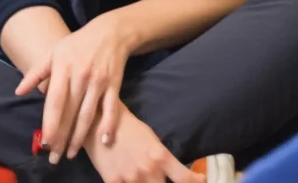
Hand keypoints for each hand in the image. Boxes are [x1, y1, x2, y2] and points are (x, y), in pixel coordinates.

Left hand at [17, 9, 134, 159]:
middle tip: (55, 157)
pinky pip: (111, 109)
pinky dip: (109, 125)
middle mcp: (80, 77)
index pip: (55, 101)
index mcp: (63, 69)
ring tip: (71, 153)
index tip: (45, 142)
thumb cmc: (77, 44)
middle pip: (70, 113)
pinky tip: (104, 140)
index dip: (50, 123)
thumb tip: (19, 91)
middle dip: (62, 137)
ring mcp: (98, 82)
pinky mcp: (114, 85)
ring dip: (80, 137)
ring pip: (88, 115)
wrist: (110, 32)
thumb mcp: (53, 53)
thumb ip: (36, 73)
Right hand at [84, 102, 201, 182]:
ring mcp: (130, 179)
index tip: (201, 180)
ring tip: (148, 179)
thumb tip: (171, 172)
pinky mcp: (112, 181)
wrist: (97, 121)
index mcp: (160, 156)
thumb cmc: (127, 126)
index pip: (185, 178)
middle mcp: (148, 170)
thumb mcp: (150, 139)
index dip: (196, 182)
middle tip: (165, 179)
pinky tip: (129, 182)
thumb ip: (161, 158)